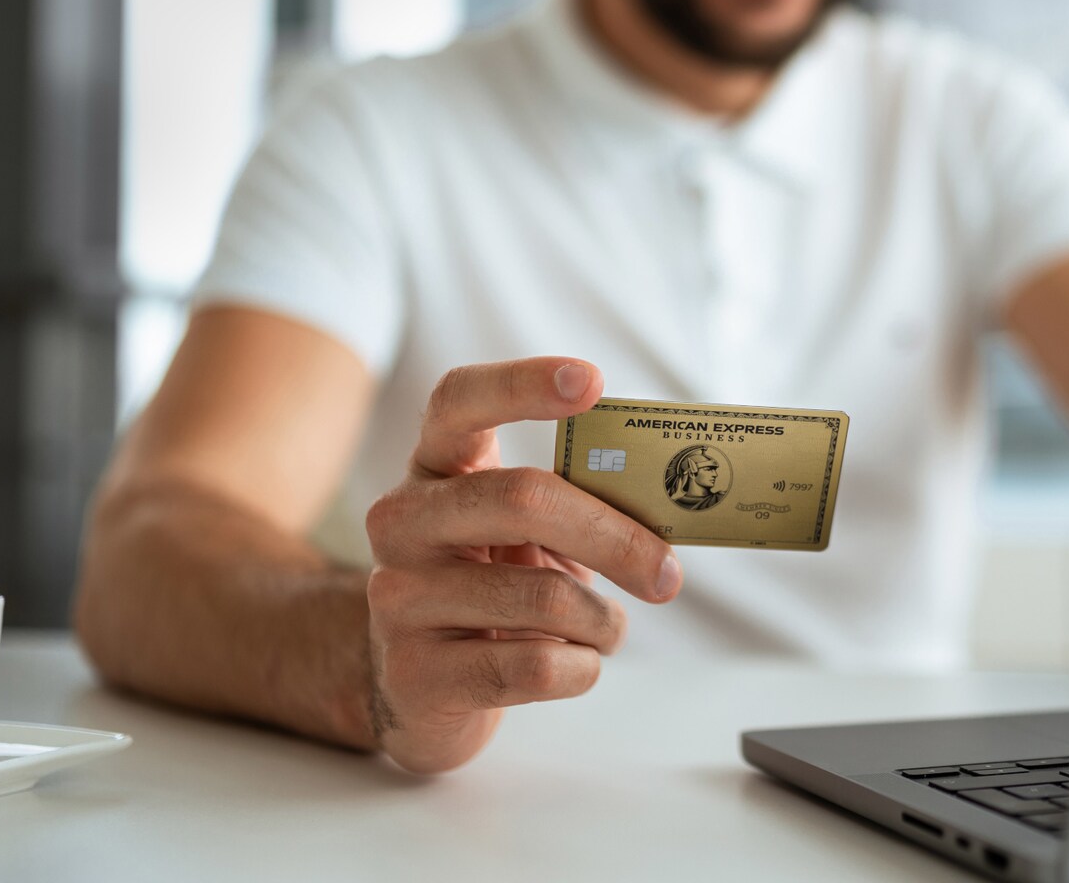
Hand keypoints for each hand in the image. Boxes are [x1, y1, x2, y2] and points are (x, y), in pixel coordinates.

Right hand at [364, 357, 682, 772]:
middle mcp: (401, 520)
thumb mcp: (528, 536)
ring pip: (543, 597)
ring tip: (607, 629)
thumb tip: (670, 504)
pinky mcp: (415, 673)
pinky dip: (581, 669)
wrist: (422, 687)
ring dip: (602, 620)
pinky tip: (576, 666)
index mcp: (435, 468)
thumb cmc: (498, 591)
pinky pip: (536, 666)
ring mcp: (398, 596)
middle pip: (523, 498)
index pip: (459, 400)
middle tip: (666, 573)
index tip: (593, 381)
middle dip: (615, 536)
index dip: (522, 383)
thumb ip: (578, 506)